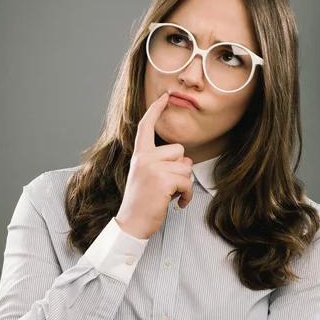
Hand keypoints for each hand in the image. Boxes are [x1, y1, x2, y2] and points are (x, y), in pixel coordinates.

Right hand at [115, 91, 193, 239]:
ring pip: (186, 167)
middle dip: (180, 168)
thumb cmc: (142, 202)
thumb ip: (161, 163)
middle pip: (179, 150)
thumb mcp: (146, 176)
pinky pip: (187, 181)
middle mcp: (144, 157)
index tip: (165, 96)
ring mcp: (152, 168)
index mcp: (139, 154)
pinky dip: (186, 195)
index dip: (156, 109)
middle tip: (167, 185)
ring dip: (184, 184)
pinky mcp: (162, 180)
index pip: (146, 126)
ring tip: (170, 195)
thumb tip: (186, 160)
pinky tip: (177, 203)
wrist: (131, 223)